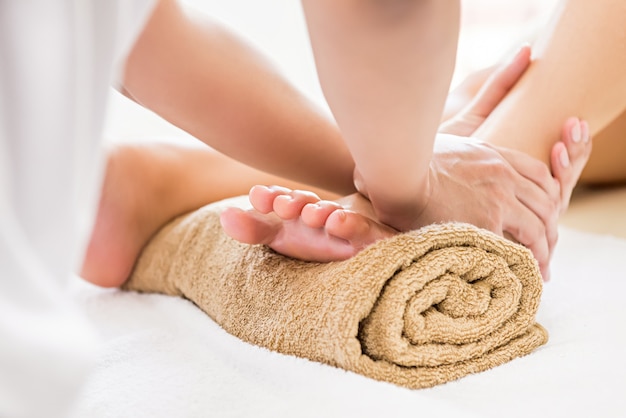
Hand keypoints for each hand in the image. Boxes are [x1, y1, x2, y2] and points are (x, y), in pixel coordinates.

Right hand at [418, 134, 559, 280]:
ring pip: (539, 227)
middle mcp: (502, 175)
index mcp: (493, 156)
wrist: (399, 170)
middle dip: (551, 228)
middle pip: (546, 202)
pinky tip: (524, 274)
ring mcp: (498, 199)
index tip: (544, 216)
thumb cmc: (410, 161)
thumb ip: (459, 152)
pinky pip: (517, 245)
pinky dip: (526, 261)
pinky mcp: (485, 222)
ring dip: (544, 250)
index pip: (539, 174)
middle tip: (547, 249)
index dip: (547, 197)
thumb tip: (451, 163)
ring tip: (541, 270)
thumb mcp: (445, 143)